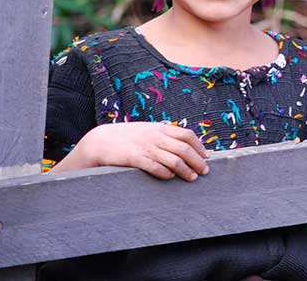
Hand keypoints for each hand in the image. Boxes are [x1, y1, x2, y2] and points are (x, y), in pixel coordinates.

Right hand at [75, 122, 209, 180]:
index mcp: (160, 128)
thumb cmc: (127, 137)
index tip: (206, 157)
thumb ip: (164, 136)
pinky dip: (165, 173)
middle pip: (184, 148)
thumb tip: (183, 145)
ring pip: (173, 159)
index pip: (187, 135)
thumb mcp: (147, 130)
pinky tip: (171, 178)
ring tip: (192, 178)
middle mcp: (155, 136)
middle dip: (197, 160)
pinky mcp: (134, 158)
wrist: (100, 141)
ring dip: (185, 170)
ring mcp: (145, 147)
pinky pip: (154, 166)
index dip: (199, 146)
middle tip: (205, 171)